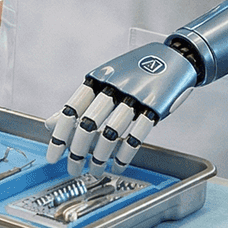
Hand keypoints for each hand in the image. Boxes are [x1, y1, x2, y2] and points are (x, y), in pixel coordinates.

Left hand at [43, 43, 199, 173]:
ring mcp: (136, 96)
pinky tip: (117, 165)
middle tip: (73, 168)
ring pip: (111, 132)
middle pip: (89, 123)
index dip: (61, 134)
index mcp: (99, 78)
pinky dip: (124, 154)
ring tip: (94, 170)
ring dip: (100, 157)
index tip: (54, 154)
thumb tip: (52, 122)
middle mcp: (115, 86)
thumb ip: (81, 101)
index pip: (73, 108)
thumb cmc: (136, 70)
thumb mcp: (106, 78)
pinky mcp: (156, 108)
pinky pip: (136, 136)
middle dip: (78, 151)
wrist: (175, 56)